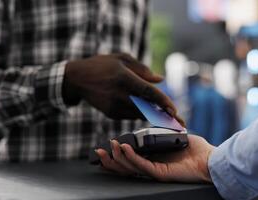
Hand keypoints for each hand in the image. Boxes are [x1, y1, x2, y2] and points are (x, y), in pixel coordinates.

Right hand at [63, 53, 183, 123]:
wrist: (77, 79)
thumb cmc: (102, 65)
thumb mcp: (122, 59)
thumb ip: (143, 69)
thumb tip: (161, 79)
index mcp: (124, 78)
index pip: (149, 92)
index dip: (164, 102)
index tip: (175, 111)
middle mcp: (119, 95)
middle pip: (147, 108)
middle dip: (164, 115)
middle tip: (179, 121)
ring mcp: (114, 107)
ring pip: (140, 113)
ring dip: (153, 113)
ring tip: (166, 114)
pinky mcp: (110, 114)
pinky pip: (130, 114)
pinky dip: (139, 111)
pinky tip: (143, 107)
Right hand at [95, 135, 214, 182]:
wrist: (210, 159)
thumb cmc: (195, 149)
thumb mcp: (173, 136)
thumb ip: (162, 132)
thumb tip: (154, 121)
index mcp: (152, 159)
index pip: (130, 160)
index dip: (117, 155)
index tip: (108, 145)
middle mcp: (151, 166)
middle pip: (124, 167)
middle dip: (110, 160)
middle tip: (98, 151)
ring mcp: (155, 171)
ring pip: (129, 167)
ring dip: (117, 157)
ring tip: (109, 147)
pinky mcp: (160, 172)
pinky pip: (142, 165)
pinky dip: (131, 157)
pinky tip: (124, 148)